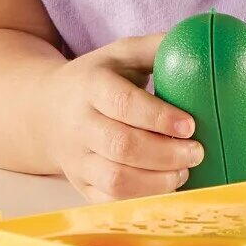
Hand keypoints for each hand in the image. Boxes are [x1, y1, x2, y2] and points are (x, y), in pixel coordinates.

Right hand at [37, 33, 204, 202]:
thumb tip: (201, 44)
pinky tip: (166, 187)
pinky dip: (142, 200)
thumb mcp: (121, 53)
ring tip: (185, 171)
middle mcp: (79, 125)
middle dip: (166, 154)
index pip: (123, 104)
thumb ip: (158, 47)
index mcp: (91, 86)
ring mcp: (76, 159)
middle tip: (197, 152)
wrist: (44, 110)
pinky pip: (110, 201)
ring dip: (157, 181)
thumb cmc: (97, 77)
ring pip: (115, 180)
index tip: (190, 125)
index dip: (159, 117)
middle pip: (121, 146)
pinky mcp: (79, 184)